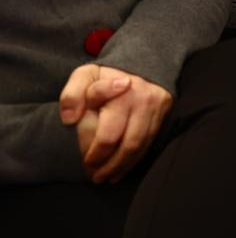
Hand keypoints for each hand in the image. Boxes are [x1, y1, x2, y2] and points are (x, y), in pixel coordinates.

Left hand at [60, 65, 172, 183]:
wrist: (143, 60)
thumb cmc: (107, 74)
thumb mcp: (84, 75)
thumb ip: (72, 94)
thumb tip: (69, 119)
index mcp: (120, 93)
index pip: (108, 134)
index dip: (95, 153)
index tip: (86, 163)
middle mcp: (142, 102)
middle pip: (128, 145)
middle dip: (110, 165)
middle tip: (95, 177)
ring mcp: (156, 109)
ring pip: (141, 147)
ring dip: (123, 166)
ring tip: (107, 177)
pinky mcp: (164, 114)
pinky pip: (150, 143)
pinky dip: (136, 160)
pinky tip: (123, 168)